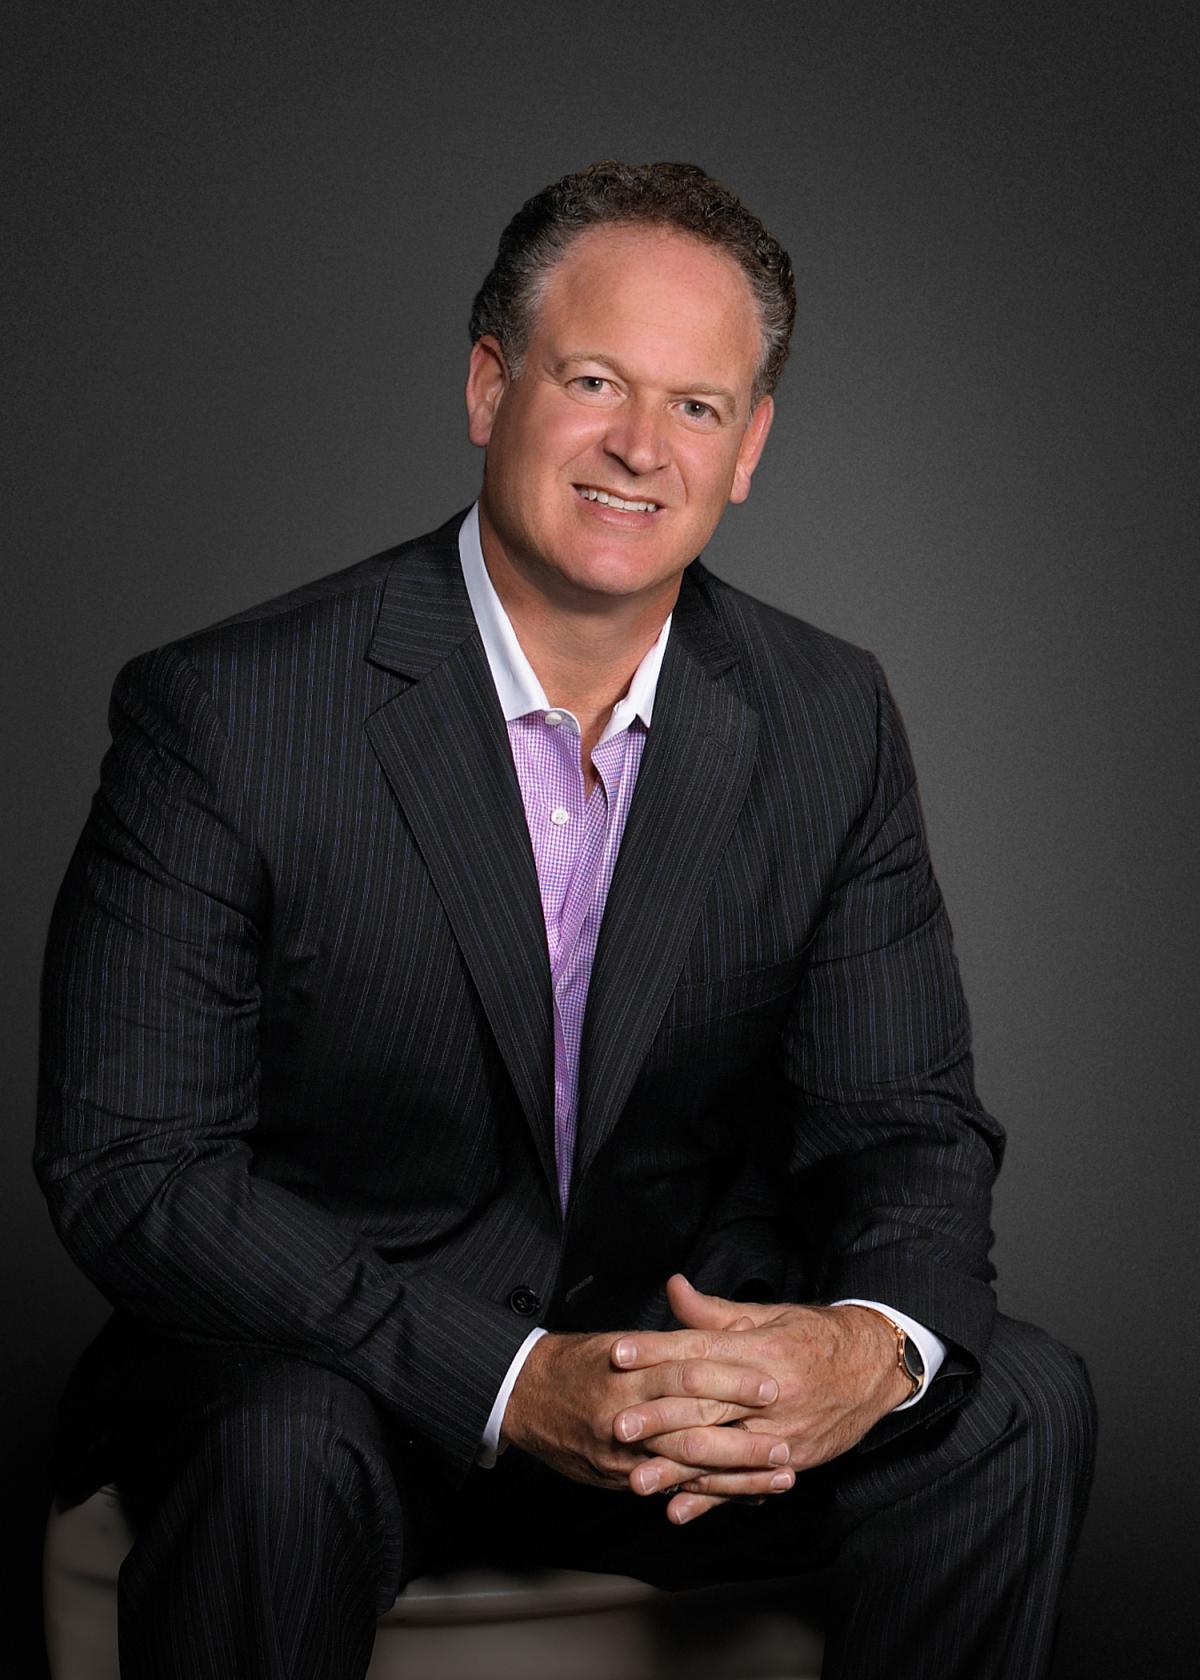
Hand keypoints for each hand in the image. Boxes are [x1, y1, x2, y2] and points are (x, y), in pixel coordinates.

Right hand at [500, 1327, 789, 1495]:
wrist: (524, 1393)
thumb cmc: (579, 1361)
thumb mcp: (624, 1339)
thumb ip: (672, 1340)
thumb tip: (720, 1329)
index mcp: (632, 1367)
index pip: (690, 1370)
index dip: (733, 1378)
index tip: (771, 1384)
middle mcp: (626, 1409)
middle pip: (694, 1423)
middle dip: (743, 1436)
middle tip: (787, 1440)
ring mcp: (621, 1450)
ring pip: (688, 1464)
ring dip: (737, 1473)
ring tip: (779, 1476)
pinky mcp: (618, 1476)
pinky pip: (670, 1488)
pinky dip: (709, 1494)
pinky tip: (743, 1498)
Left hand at [611, 1275, 911, 1522]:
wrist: (875, 1367)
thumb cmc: (814, 1336)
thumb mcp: (767, 1315)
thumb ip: (714, 1311)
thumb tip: (672, 1287)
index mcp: (762, 1349)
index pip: (700, 1349)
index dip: (657, 1351)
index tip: (618, 1354)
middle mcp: (771, 1392)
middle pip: (707, 1404)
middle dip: (658, 1416)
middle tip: (617, 1425)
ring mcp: (783, 1431)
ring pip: (723, 1452)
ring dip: (677, 1467)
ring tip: (636, 1478)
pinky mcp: (792, 1461)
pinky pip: (746, 1483)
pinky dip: (711, 1498)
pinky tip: (679, 1509)